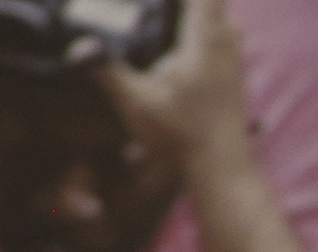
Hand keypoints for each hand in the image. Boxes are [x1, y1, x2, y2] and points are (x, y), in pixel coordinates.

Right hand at [84, 0, 250, 169]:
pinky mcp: (238, 85)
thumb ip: (107, 71)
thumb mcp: (136, 102)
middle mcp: (226, 51)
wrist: (221, 169)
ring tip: (176, 22)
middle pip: (217, 8)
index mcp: (204, 45)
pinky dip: (213, 38)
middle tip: (165, 10)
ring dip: (205, 19)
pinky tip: (191, 52)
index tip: (159, 0)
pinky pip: (229, 47)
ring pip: (228, 27)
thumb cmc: (180, 135)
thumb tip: (79, 48)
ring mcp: (236, 68)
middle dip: (192, 4)